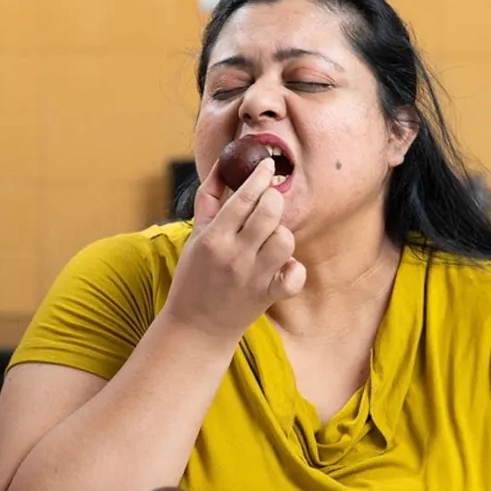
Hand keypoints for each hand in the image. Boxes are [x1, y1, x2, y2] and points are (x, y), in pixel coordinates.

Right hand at [162, 159, 306, 340]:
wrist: (196, 326)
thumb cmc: (195, 275)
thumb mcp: (195, 235)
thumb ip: (209, 198)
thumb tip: (224, 164)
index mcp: (214, 238)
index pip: (243, 197)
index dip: (260, 176)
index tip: (269, 165)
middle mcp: (235, 256)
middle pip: (270, 212)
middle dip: (274, 198)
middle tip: (269, 200)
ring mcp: (254, 277)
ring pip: (285, 239)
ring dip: (281, 232)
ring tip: (269, 236)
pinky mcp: (269, 295)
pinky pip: (295, 275)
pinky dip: (294, 268)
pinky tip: (281, 265)